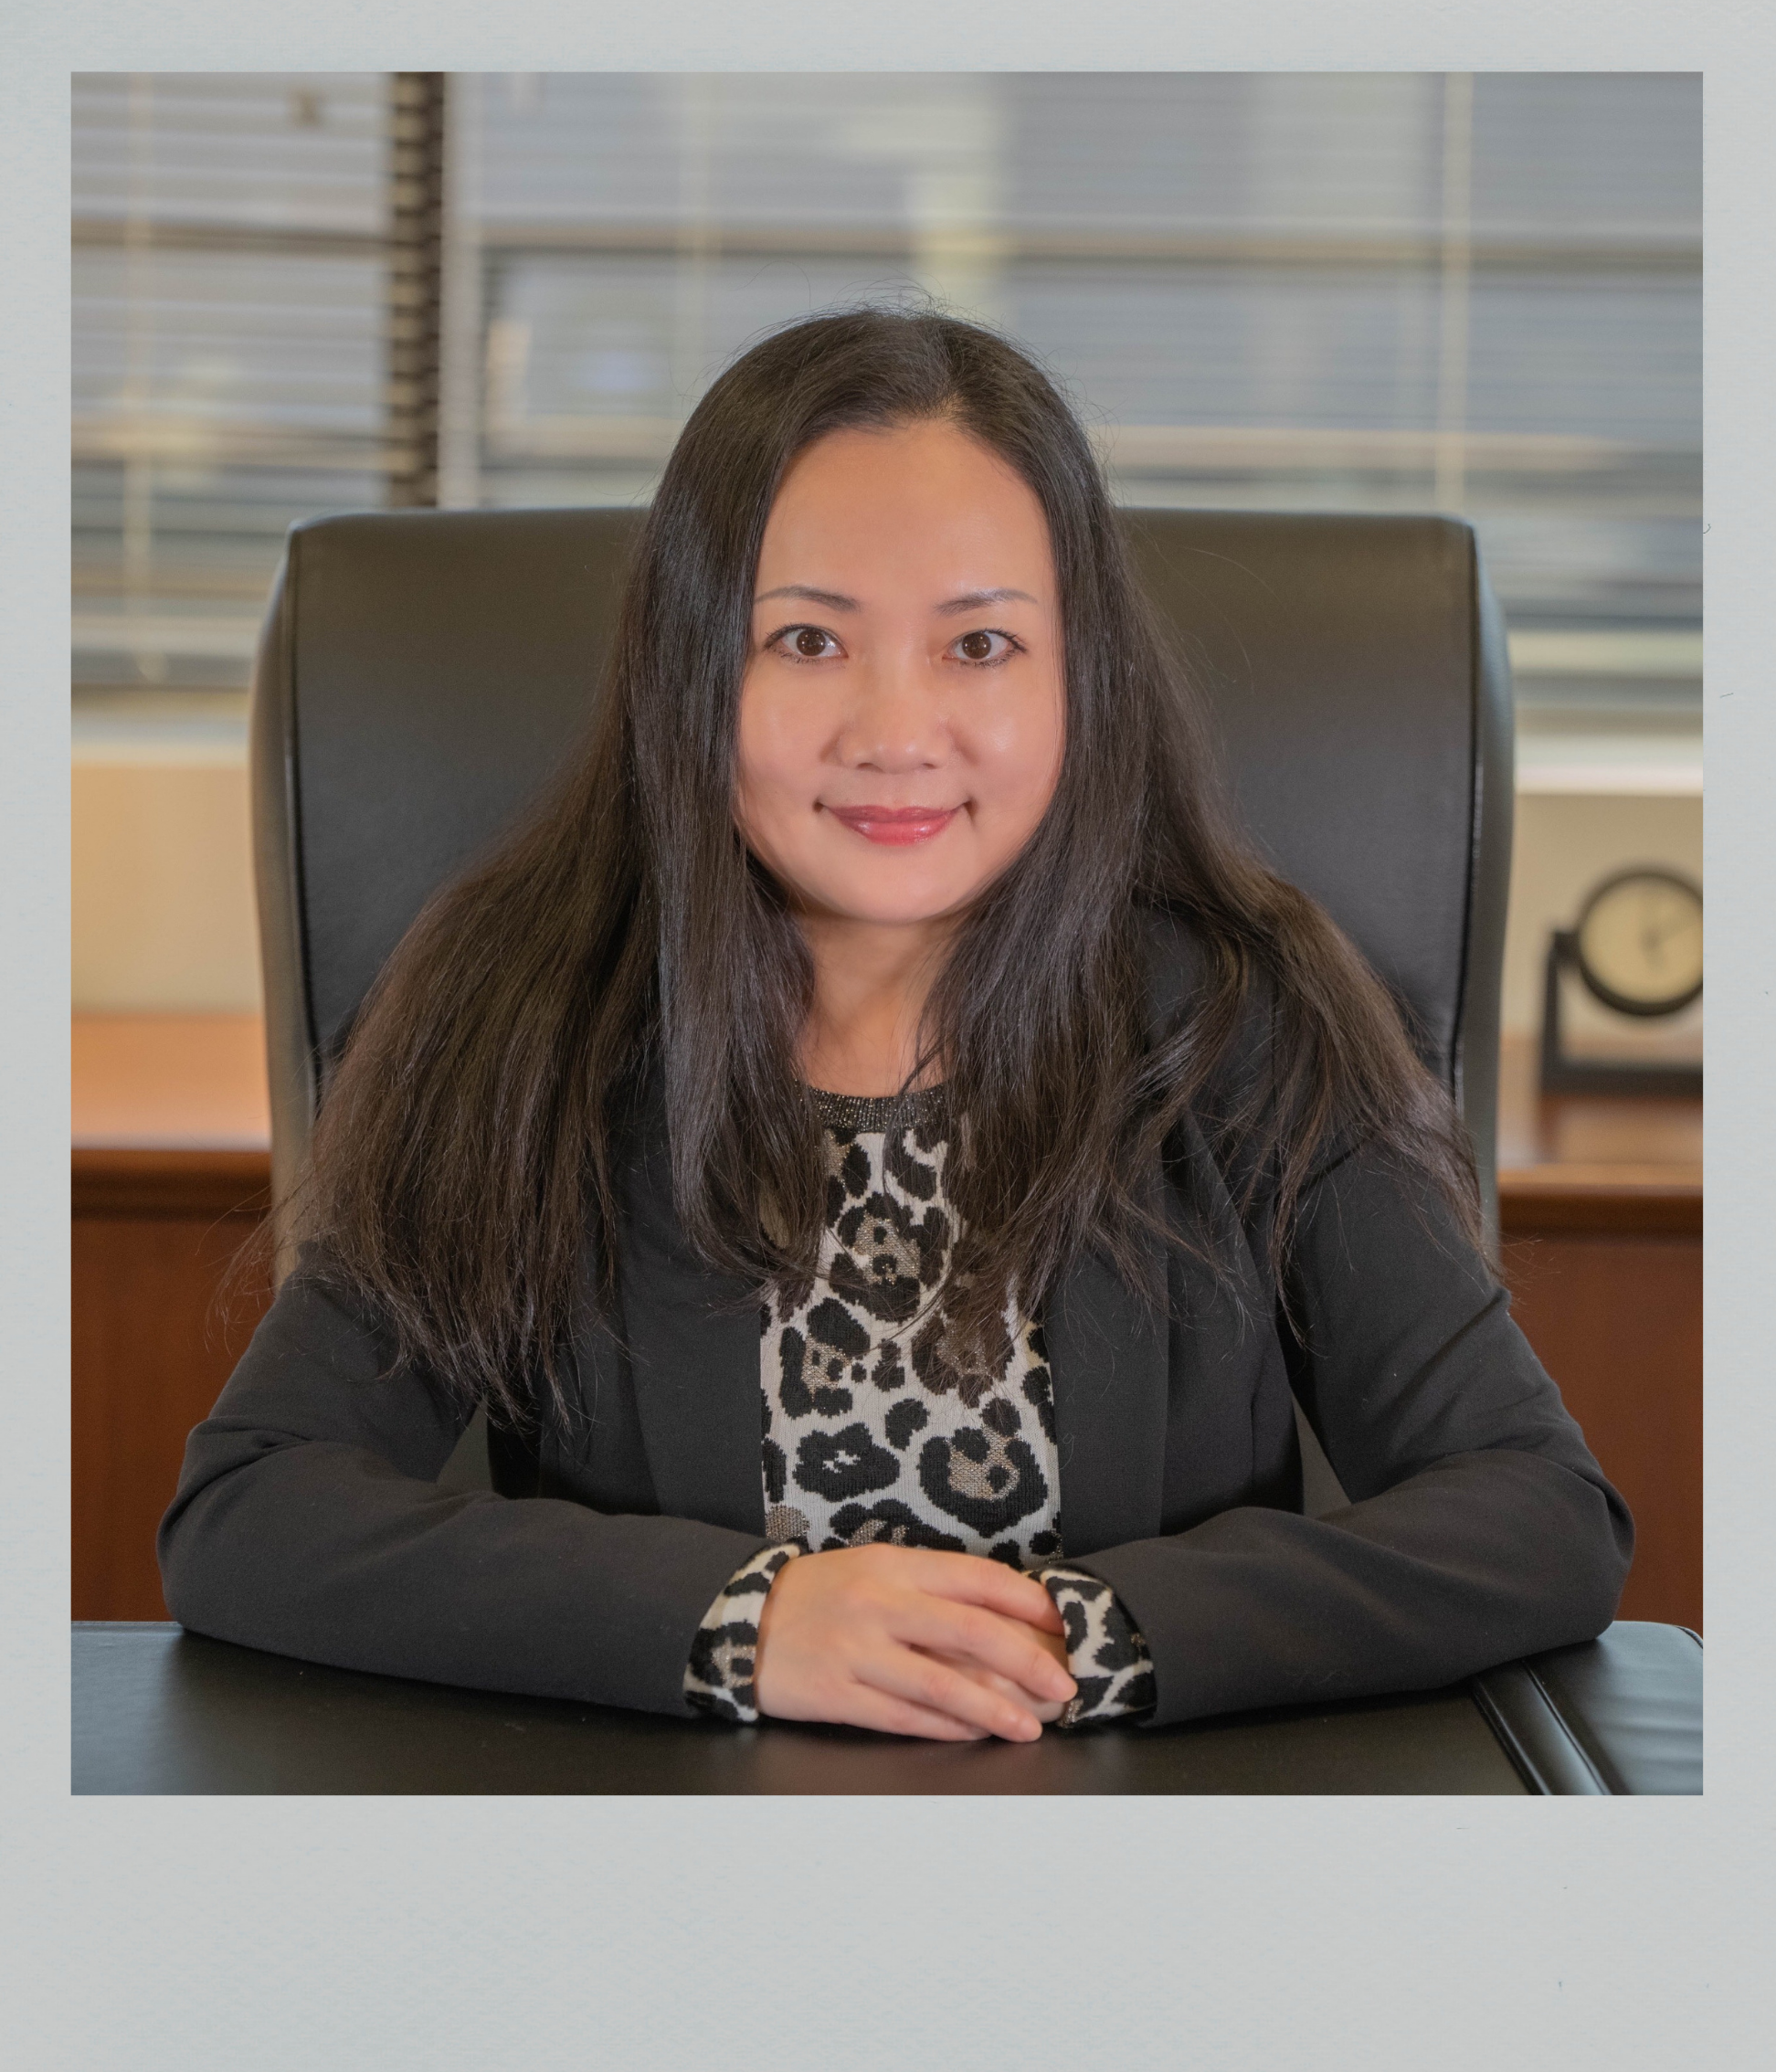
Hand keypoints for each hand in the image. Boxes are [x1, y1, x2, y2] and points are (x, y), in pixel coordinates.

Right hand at [753, 1545, 1076, 1741]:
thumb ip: (928, 1588)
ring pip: (943, 1685)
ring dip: (995, 1710)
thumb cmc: (819, 1595)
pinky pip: (905, 1717)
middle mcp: (881, 1604)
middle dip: (1028, 1662)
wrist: (742, 1620)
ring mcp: (859, 1651)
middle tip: (1064, 1685)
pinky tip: (976, 1734)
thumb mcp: (872, 1569)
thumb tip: (1000, 1615)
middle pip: (972, 1632)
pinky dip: (948, 1728)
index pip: (978, 1579)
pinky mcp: (839, 1694)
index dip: (1028, 1603)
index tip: (1063, 1625)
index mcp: (895, 1565)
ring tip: (1030, 1726)